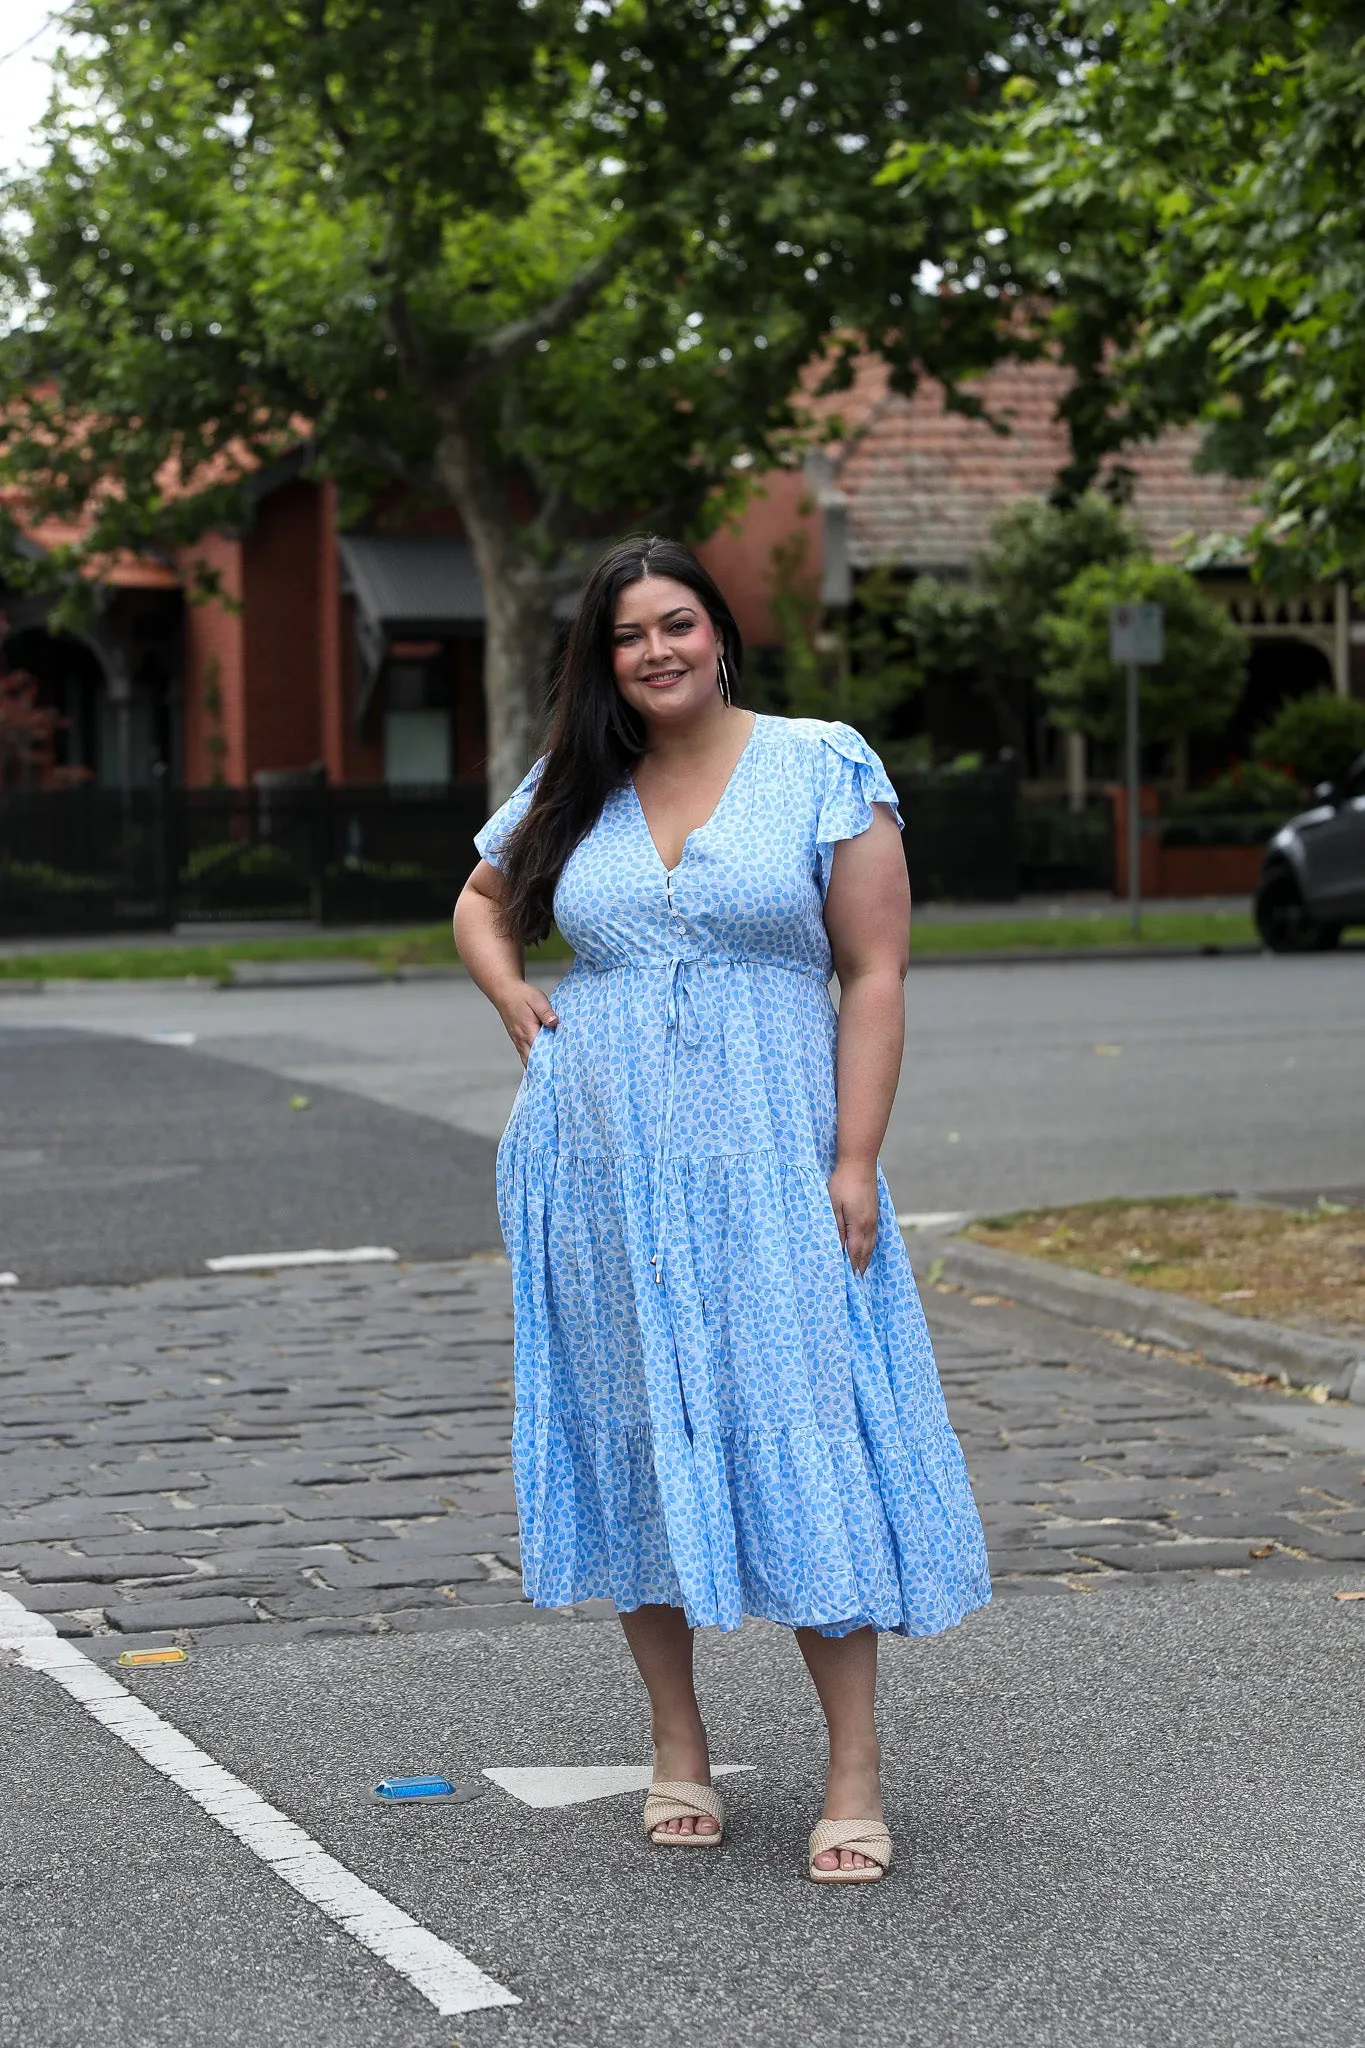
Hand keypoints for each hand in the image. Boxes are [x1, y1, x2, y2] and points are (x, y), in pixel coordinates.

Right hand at [496, 981, 558, 1067]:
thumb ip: (546, 1012)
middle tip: (560, 1075)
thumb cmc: (521, 995)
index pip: (541, 1054)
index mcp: (528, 1032)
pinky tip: (543, 1064)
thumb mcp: (537, 999)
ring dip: (539, 1067)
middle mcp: (521, 1041)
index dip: (551, 1062)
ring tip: (553, 1074)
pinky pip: (526, 1056)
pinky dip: (534, 1062)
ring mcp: (518, 1042)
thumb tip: (554, 1023)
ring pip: (528, 1061)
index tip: (562, 1069)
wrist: (504, 992)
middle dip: (546, 1070)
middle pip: (534, 1063)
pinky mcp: (518, 1040)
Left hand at [827, 1160, 879, 1274]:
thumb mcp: (833, 1205)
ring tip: (859, 1272)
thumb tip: (838, 1248)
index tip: (846, 1282)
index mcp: (859, 1225)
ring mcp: (874, 1219)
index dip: (850, 1268)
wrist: (859, 1162)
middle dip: (858, 1268)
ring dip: (865, 1259)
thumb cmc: (843, 1182)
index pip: (854, 1253)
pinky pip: (873, 1237)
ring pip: (871, 1245)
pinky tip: (865, 1250)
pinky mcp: (874, 1212)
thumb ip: (836, 1228)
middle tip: (853, 1284)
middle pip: (865, 1252)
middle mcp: (869, 1225)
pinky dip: (869, 1248)